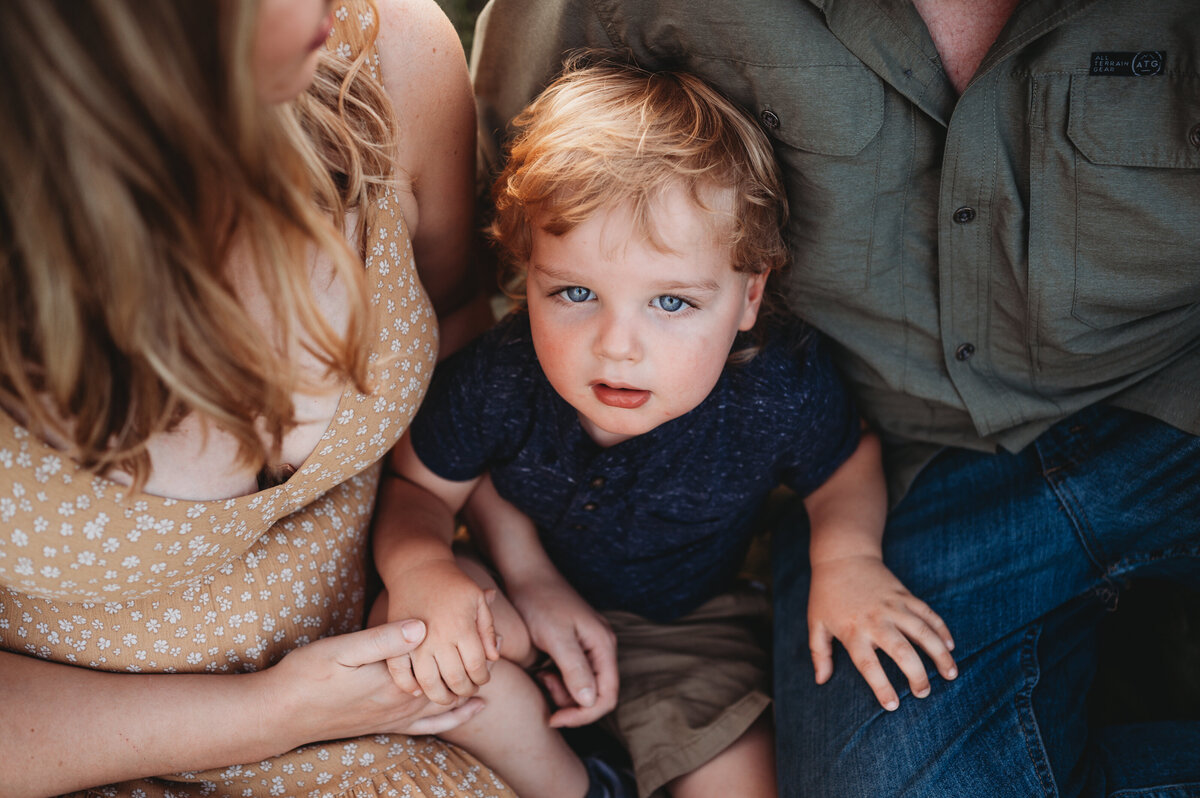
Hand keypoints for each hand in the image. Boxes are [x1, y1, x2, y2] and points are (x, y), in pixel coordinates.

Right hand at [267, 620, 485, 748]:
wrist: (282, 714)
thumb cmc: (307, 675)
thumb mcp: (341, 648)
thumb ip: (383, 639)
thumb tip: (421, 625)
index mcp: (396, 680)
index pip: (444, 655)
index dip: (467, 631)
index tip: (485, 603)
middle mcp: (402, 702)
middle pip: (452, 677)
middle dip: (476, 655)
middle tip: (498, 628)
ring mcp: (396, 717)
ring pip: (447, 701)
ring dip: (472, 682)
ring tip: (493, 661)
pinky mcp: (386, 725)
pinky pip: (430, 725)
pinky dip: (455, 718)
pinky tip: (473, 710)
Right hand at [383, 559, 498, 703]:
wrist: (417, 568)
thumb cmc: (453, 585)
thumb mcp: (478, 600)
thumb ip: (487, 629)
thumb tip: (494, 658)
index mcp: (461, 627)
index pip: (477, 667)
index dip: (483, 678)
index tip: (483, 679)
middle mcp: (438, 638)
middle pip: (455, 679)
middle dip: (465, 690)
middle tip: (467, 690)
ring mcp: (414, 643)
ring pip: (429, 683)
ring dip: (441, 696)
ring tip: (448, 696)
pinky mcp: (395, 643)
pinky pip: (399, 674)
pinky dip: (408, 687)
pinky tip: (419, 691)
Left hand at [509, 574, 617, 726]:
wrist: (526, 574)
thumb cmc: (540, 601)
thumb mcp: (556, 637)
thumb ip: (574, 670)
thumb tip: (590, 702)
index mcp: (603, 645)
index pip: (607, 696)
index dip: (583, 715)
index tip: (555, 718)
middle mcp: (602, 646)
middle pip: (597, 693)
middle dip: (571, 703)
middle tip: (545, 692)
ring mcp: (590, 645)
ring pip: (584, 686)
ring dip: (563, 692)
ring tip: (542, 677)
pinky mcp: (576, 644)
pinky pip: (575, 674)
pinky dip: (559, 680)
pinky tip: (543, 671)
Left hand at [808, 555, 956, 710]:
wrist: (843, 557)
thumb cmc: (826, 594)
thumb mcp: (816, 623)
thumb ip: (819, 653)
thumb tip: (821, 680)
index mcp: (853, 631)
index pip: (869, 665)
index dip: (881, 686)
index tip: (893, 706)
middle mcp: (876, 620)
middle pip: (902, 652)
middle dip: (917, 675)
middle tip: (924, 693)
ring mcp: (894, 606)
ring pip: (923, 632)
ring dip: (939, 654)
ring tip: (950, 674)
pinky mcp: (905, 595)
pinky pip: (928, 614)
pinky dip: (941, 629)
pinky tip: (950, 646)